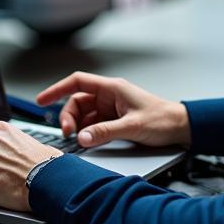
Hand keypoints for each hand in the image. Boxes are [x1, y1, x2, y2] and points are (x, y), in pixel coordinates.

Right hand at [36, 72, 190, 148]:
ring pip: (84, 115)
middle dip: (69, 116)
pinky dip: (87, 132)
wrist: (181, 128)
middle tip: (68, 133)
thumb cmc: (163, 119)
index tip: (42, 100)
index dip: (57, 89)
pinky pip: (93, 125)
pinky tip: (87, 141)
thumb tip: (82, 137)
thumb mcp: (132, 126)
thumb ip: (105, 132)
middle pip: (78, 102)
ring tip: (77, 139)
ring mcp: (111, 108)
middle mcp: (109, 96)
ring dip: (77, 126)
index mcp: (112, 88)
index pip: (77, 82)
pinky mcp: (114, 120)